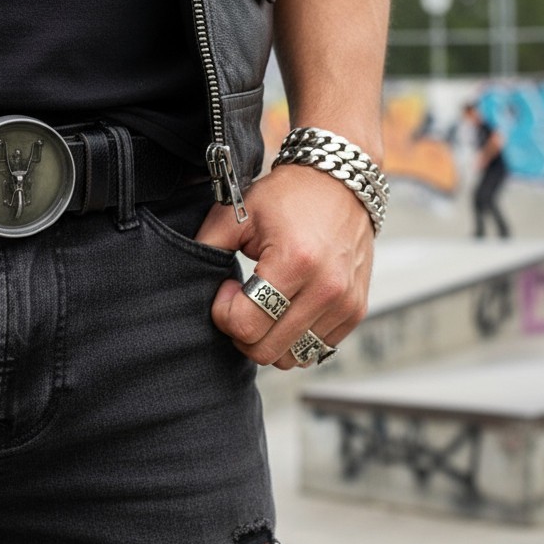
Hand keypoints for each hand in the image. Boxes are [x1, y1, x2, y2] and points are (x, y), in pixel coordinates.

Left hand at [195, 164, 374, 369]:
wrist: (341, 184)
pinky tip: (287, 307)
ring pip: (290, 358)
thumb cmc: (287, 196)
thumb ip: (207, 246)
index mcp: (296, 262)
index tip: (228, 287)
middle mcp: (327, 289)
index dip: (224, 312)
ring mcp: (345, 304)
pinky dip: (294, 338)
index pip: (246, 325)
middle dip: (242, 331)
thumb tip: (188, 281)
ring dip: (268, 339)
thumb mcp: (238, 211)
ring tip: (265, 304)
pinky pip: (314, 351)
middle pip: (265, 350)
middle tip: (242, 299)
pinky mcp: (355, 312)